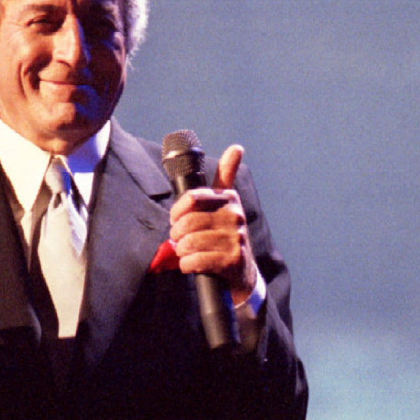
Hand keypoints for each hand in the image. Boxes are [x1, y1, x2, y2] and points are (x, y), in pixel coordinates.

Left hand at [169, 144, 257, 303]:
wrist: (243, 271)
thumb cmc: (225, 235)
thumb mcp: (226, 204)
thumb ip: (227, 175)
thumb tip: (237, 148)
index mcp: (229, 199)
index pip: (192, 198)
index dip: (177, 211)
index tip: (176, 220)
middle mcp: (235, 216)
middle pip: (188, 222)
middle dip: (177, 234)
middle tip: (180, 240)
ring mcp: (236, 238)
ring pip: (190, 242)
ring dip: (182, 251)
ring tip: (186, 252)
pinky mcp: (233, 260)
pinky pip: (197, 260)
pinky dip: (188, 265)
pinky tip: (192, 264)